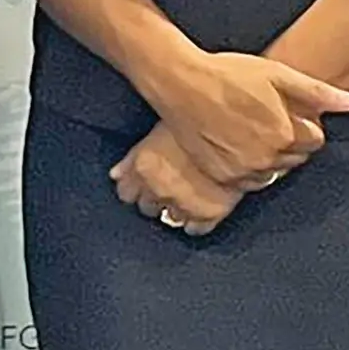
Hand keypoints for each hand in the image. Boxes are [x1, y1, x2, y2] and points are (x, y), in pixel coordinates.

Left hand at [111, 123, 243, 237]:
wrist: (233, 133)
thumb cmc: (195, 120)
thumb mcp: (158, 129)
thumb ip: (133, 156)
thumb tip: (116, 173)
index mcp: (143, 167)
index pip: (125, 192)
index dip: (133, 187)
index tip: (139, 183)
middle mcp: (159, 190)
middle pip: (146, 207)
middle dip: (153, 198)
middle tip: (163, 187)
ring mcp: (183, 205)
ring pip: (170, 218)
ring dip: (173, 209)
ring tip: (182, 197)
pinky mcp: (209, 214)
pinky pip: (196, 229)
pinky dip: (195, 223)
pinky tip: (196, 216)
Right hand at [154, 51, 348, 189]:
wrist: (180, 82)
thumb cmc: (227, 73)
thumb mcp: (276, 74)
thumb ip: (317, 92)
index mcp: (285, 135)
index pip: (315, 140)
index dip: (304, 123)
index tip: (285, 110)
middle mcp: (267, 160)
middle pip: (295, 157)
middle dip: (288, 140)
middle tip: (265, 117)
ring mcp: (242, 172)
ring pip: (272, 171)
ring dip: (268, 155)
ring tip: (247, 129)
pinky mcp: (221, 177)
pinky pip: (247, 181)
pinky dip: (246, 166)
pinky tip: (233, 142)